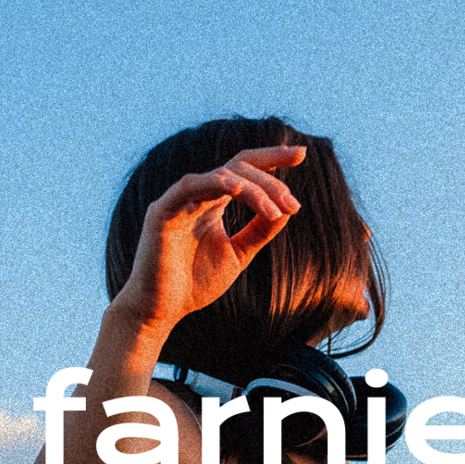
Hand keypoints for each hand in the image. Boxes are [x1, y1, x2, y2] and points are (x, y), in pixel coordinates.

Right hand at [117, 145, 306, 333]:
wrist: (161, 310)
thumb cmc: (194, 284)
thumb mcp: (237, 254)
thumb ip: (259, 232)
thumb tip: (286, 210)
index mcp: (213, 202)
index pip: (244, 169)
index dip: (272, 158)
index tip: (302, 153)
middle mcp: (197, 195)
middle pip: (238, 167)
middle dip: (270, 180)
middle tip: (292, 204)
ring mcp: (178, 201)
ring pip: (221, 176)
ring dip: (254, 190)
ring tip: (277, 211)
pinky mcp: (162, 212)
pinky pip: (190, 187)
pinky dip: (215, 184)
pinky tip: (238, 189)